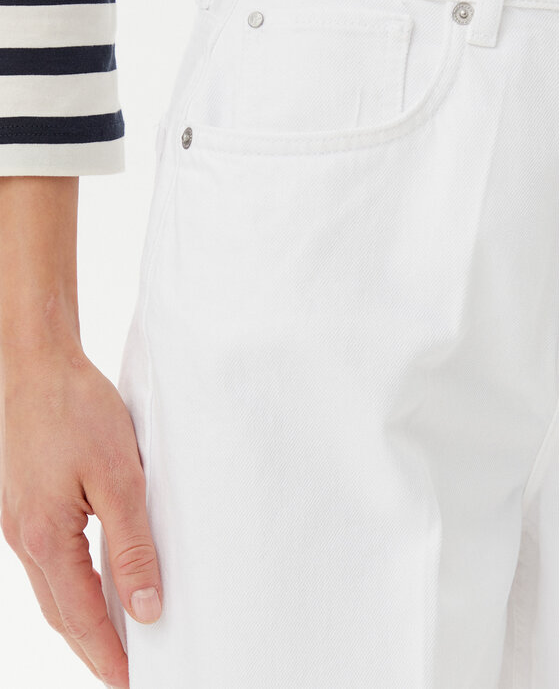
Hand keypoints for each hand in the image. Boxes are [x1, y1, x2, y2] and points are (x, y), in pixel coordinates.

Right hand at [0, 345, 161, 688]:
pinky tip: (97, 581)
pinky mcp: (27, 504)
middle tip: (126, 672)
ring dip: (83, 618)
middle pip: (61, 612)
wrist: (39, 366)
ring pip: (54, 589)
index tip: (133, 682)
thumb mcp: (118, 479)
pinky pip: (52, 561)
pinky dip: (75, 584)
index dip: (109, 653)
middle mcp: (24, 537)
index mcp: (45, 538)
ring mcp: (20, 521)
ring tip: (117, 637)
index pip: (81, 617)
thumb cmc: (77, 412)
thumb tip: (144, 607)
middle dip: (94, 647)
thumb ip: (132, 546)